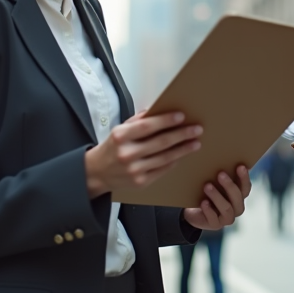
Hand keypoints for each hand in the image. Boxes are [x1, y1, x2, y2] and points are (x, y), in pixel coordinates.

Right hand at [84, 111, 201, 198]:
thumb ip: (138, 121)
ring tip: (195, 142)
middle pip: (161, 142)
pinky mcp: (140, 182)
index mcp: (121, 136)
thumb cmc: (112, 147)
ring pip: (165, 157)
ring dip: (183, 149)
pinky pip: (163, 169)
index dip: (166, 120)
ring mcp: (134, 170)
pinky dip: (174, 161)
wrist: (97, 173)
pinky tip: (182, 155)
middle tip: (196, 129)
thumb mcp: (120, 130)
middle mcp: (127, 153)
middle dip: (182, 134)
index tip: (182, 116)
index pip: (148, 126)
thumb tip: (159, 110)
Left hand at [182, 166, 251, 230]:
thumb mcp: (215, 182)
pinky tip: (203, 202)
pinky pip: (214, 218)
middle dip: (229, 185)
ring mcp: (227, 218)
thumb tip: (224, 153)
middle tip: (220, 173)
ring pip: (227, 208)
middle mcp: (237, 207)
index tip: (240, 166)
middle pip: (238, 197)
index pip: (246, 187)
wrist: (194, 210)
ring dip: (217, 196)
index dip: (244, 177)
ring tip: (207, 186)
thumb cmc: (208, 191)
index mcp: (240, 195)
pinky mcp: (216, 225)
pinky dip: (208, 210)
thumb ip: (222, 174)